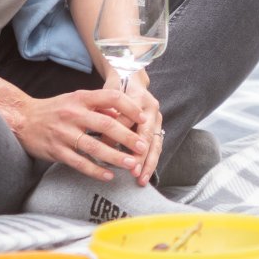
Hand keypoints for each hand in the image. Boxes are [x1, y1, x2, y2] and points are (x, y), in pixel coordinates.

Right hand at [0, 88, 150, 180]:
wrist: (23, 119)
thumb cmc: (55, 110)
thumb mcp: (76, 100)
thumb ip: (98, 105)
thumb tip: (123, 113)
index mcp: (80, 98)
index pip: (110, 97)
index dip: (129, 106)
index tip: (142, 118)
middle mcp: (73, 114)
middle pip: (106, 124)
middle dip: (127, 136)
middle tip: (143, 147)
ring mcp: (63, 133)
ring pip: (94, 147)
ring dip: (115, 156)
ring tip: (131, 163)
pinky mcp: (56, 151)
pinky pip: (79, 162)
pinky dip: (95, 170)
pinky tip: (108, 176)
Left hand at [102, 68, 163, 185]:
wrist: (132, 79)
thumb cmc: (116, 88)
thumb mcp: (107, 94)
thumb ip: (104, 111)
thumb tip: (99, 136)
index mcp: (138, 96)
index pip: (126, 119)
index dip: (116, 134)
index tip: (104, 148)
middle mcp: (151, 108)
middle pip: (147, 134)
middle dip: (140, 155)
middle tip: (133, 171)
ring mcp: (157, 118)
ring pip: (156, 144)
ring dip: (148, 163)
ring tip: (140, 179)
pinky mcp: (158, 127)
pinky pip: (157, 147)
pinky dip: (150, 162)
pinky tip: (144, 176)